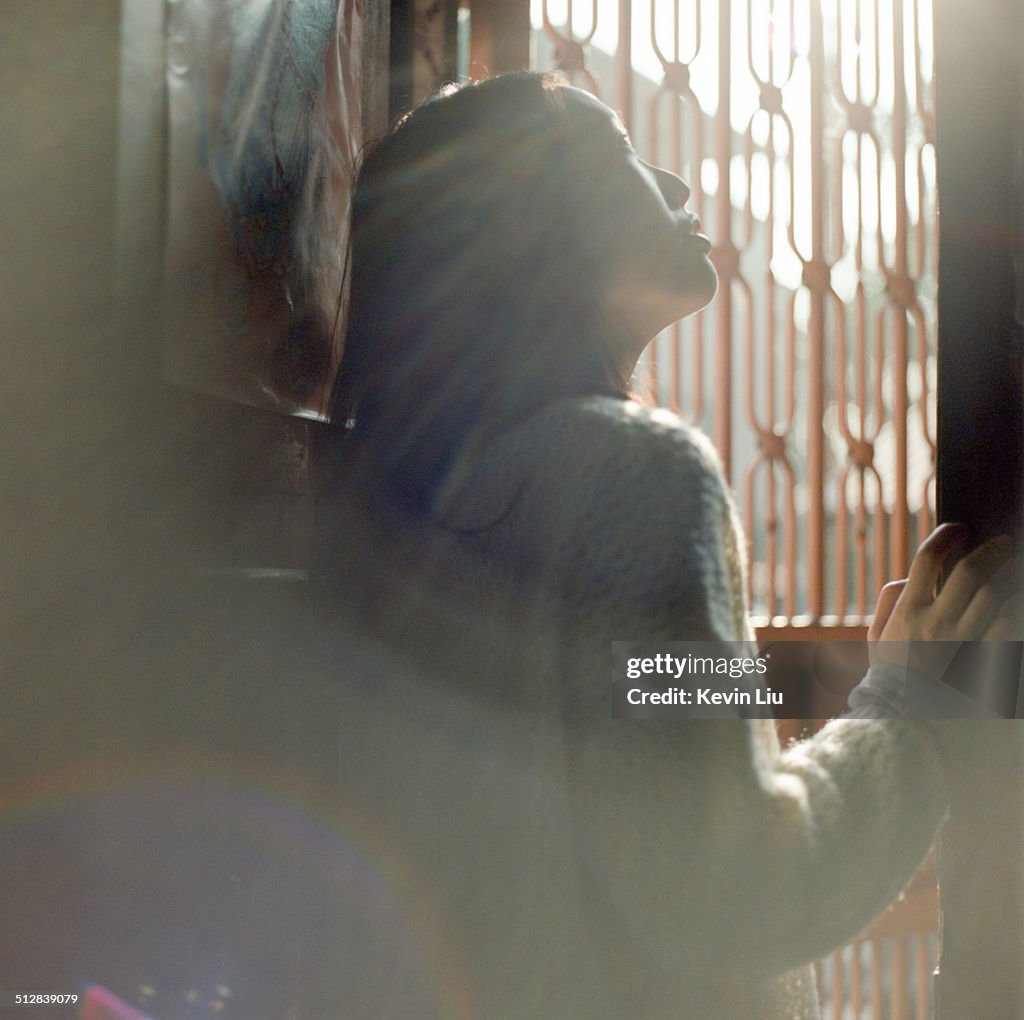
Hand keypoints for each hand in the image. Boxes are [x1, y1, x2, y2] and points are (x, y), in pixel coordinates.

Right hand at [869, 524, 1019, 675]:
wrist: (909, 720)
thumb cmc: (891, 675)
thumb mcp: (876, 636)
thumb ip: (890, 599)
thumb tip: (910, 576)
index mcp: (909, 611)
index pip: (927, 558)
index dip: (945, 535)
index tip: (958, 528)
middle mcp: (939, 623)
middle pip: (971, 571)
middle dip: (991, 549)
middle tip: (1003, 542)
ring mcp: (967, 643)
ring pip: (999, 596)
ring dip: (1011, 577)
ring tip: (1015, 569)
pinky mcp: (989, 661)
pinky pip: (1011, 624)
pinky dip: (1015, 608)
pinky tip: (1015, 600)